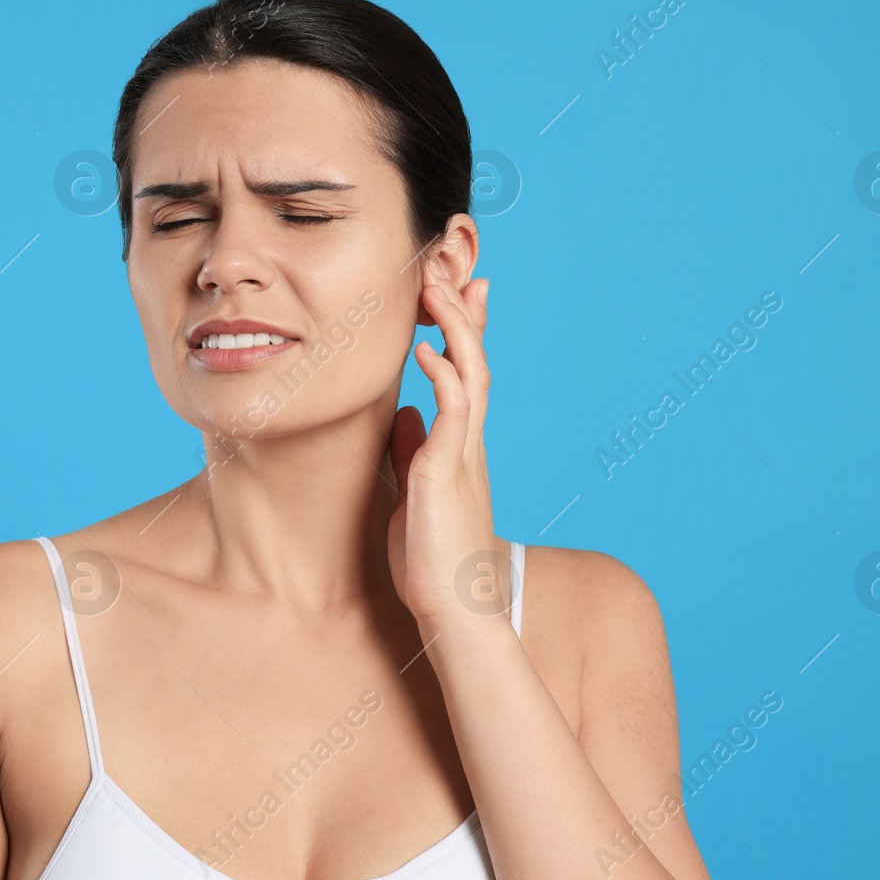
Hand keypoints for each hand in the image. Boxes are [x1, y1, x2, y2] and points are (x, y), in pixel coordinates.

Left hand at [386, 267, 502, 631]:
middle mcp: (468, 443)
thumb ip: (413, 451)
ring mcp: (463, 454)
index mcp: (459, 447)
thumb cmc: (429, 559)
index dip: (463, 333)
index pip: (466, 377)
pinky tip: (425, 347)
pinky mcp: (448, 469)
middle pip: (476, 361)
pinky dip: (443, 373)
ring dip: (455, 326)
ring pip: (471, 373)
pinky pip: (454, 409)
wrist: (453, 609)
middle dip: (466, 314)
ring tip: (436, 287)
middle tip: (455, 270)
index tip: (459, 292)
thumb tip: (404, 415)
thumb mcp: (414, 490)